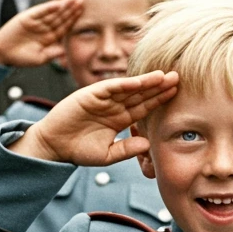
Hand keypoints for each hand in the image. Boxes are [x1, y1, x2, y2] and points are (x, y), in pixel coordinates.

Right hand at [0, 0, 83, 67]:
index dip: (73, 20)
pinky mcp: (27, 18)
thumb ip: (53, 53)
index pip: (65, 27)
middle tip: (82, 1)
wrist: (2, 54)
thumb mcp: (40, 58)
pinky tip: (58, 3)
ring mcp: (36, 22)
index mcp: (50, 37)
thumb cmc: (21, 58)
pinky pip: (40, 12)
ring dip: (63, 5)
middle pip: (61, 17)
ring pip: (52, 12)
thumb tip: (65, 50)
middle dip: (71, 9)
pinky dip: (48, 8)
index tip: (83, 13)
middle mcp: (44, 27)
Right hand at [10, 70, 178, 165]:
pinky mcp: (91, 94)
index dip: (160, 101)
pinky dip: (126, 84)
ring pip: (129, 88)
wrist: (54, 146)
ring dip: (147, 82)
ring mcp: (103, 99)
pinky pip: (111, 87)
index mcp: (120, 119)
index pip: (144, 107)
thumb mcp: (107, 155)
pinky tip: (142, 81)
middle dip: (159, 87)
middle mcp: (114, 106)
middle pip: (141, 94)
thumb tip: (148, 145)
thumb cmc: (78, 150)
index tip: (178, 95)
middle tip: (179, 78)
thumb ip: (127, 150)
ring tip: (165, 76)